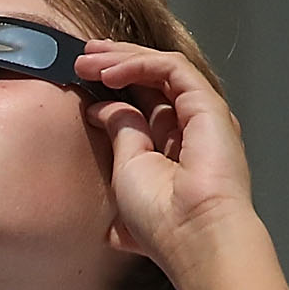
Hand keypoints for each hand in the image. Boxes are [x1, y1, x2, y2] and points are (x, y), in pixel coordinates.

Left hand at [79, 41, 258, 279]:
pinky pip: (173, 70)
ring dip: (122, 58)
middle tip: (81, 55)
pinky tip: (110, 72)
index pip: (141, 98)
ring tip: (88, 59)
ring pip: (162, 68)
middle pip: (151, 78)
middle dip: (114, 61)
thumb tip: (102, 106)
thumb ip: (119, 131)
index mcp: (169, 144)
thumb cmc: (161, 218)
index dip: (112, 80)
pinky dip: (140, 64)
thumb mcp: (126, 166)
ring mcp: (201, 115)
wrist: (192, 234)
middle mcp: (188, 126)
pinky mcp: (209, 107)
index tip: (79, 75)